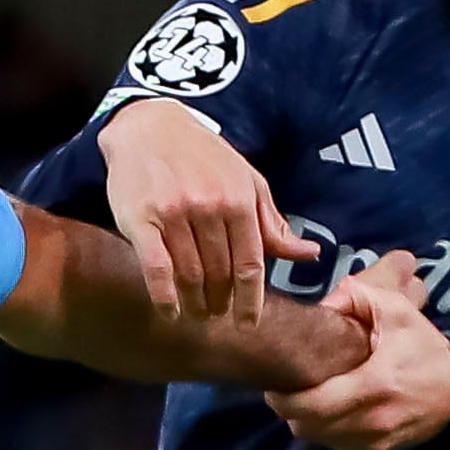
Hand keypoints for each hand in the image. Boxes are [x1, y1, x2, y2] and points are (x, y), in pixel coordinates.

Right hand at [98, 98, 312, 318]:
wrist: (147, 126)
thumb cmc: (201, 157)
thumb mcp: (245, 181)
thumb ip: (272, 222)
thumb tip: (310, 254)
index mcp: (238, 199)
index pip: (251, 264)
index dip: (251, 300)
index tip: (248, 323)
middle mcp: (208, 207)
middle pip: (220, 273)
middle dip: (221, 302)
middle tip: (217, 315)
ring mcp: (173, 214)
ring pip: (190, 274)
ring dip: (195, 303)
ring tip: (196, 314)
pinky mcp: (140, 219)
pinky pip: (156, 268)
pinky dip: (164, 296)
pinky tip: (170, 311)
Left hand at [270, 255, 449, 449]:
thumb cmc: (424, 349)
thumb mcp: (398, 312)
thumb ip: (360, 297)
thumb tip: (324, 302)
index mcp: (374, 384)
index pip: (310, 405)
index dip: (283, 398)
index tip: (276, 381)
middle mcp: (371, 419)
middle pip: (305, 427)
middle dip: (288, 409)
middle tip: (284, 390)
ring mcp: (373, 440)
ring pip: (316, 439)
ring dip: (304, 420)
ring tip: (305, 397)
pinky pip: (334, 446)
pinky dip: (324, 430)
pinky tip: (328, 410)